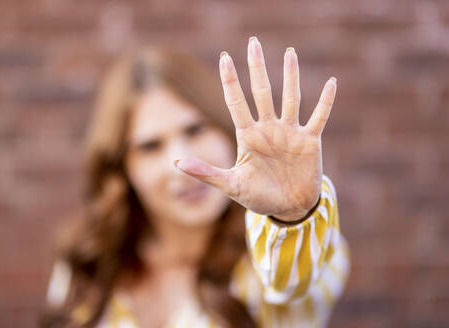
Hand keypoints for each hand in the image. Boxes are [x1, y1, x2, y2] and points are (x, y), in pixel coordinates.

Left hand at [175, 37, 336, 221]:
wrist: (288, 209)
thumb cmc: (258, 196)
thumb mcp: (231, 185)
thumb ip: (207, 173)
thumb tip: (177, 163)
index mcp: (248, 136)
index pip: (236, 102)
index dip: (230, 81)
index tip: (224, 58)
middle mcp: (268, 129)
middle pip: (261, 92)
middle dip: (257, 68)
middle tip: (253, 43)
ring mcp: (289, 133)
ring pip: (291, 98)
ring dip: (290, 76)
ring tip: (289, 53)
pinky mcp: (309, 141)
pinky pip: (319, 117)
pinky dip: (326, 102)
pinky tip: (332, 83)